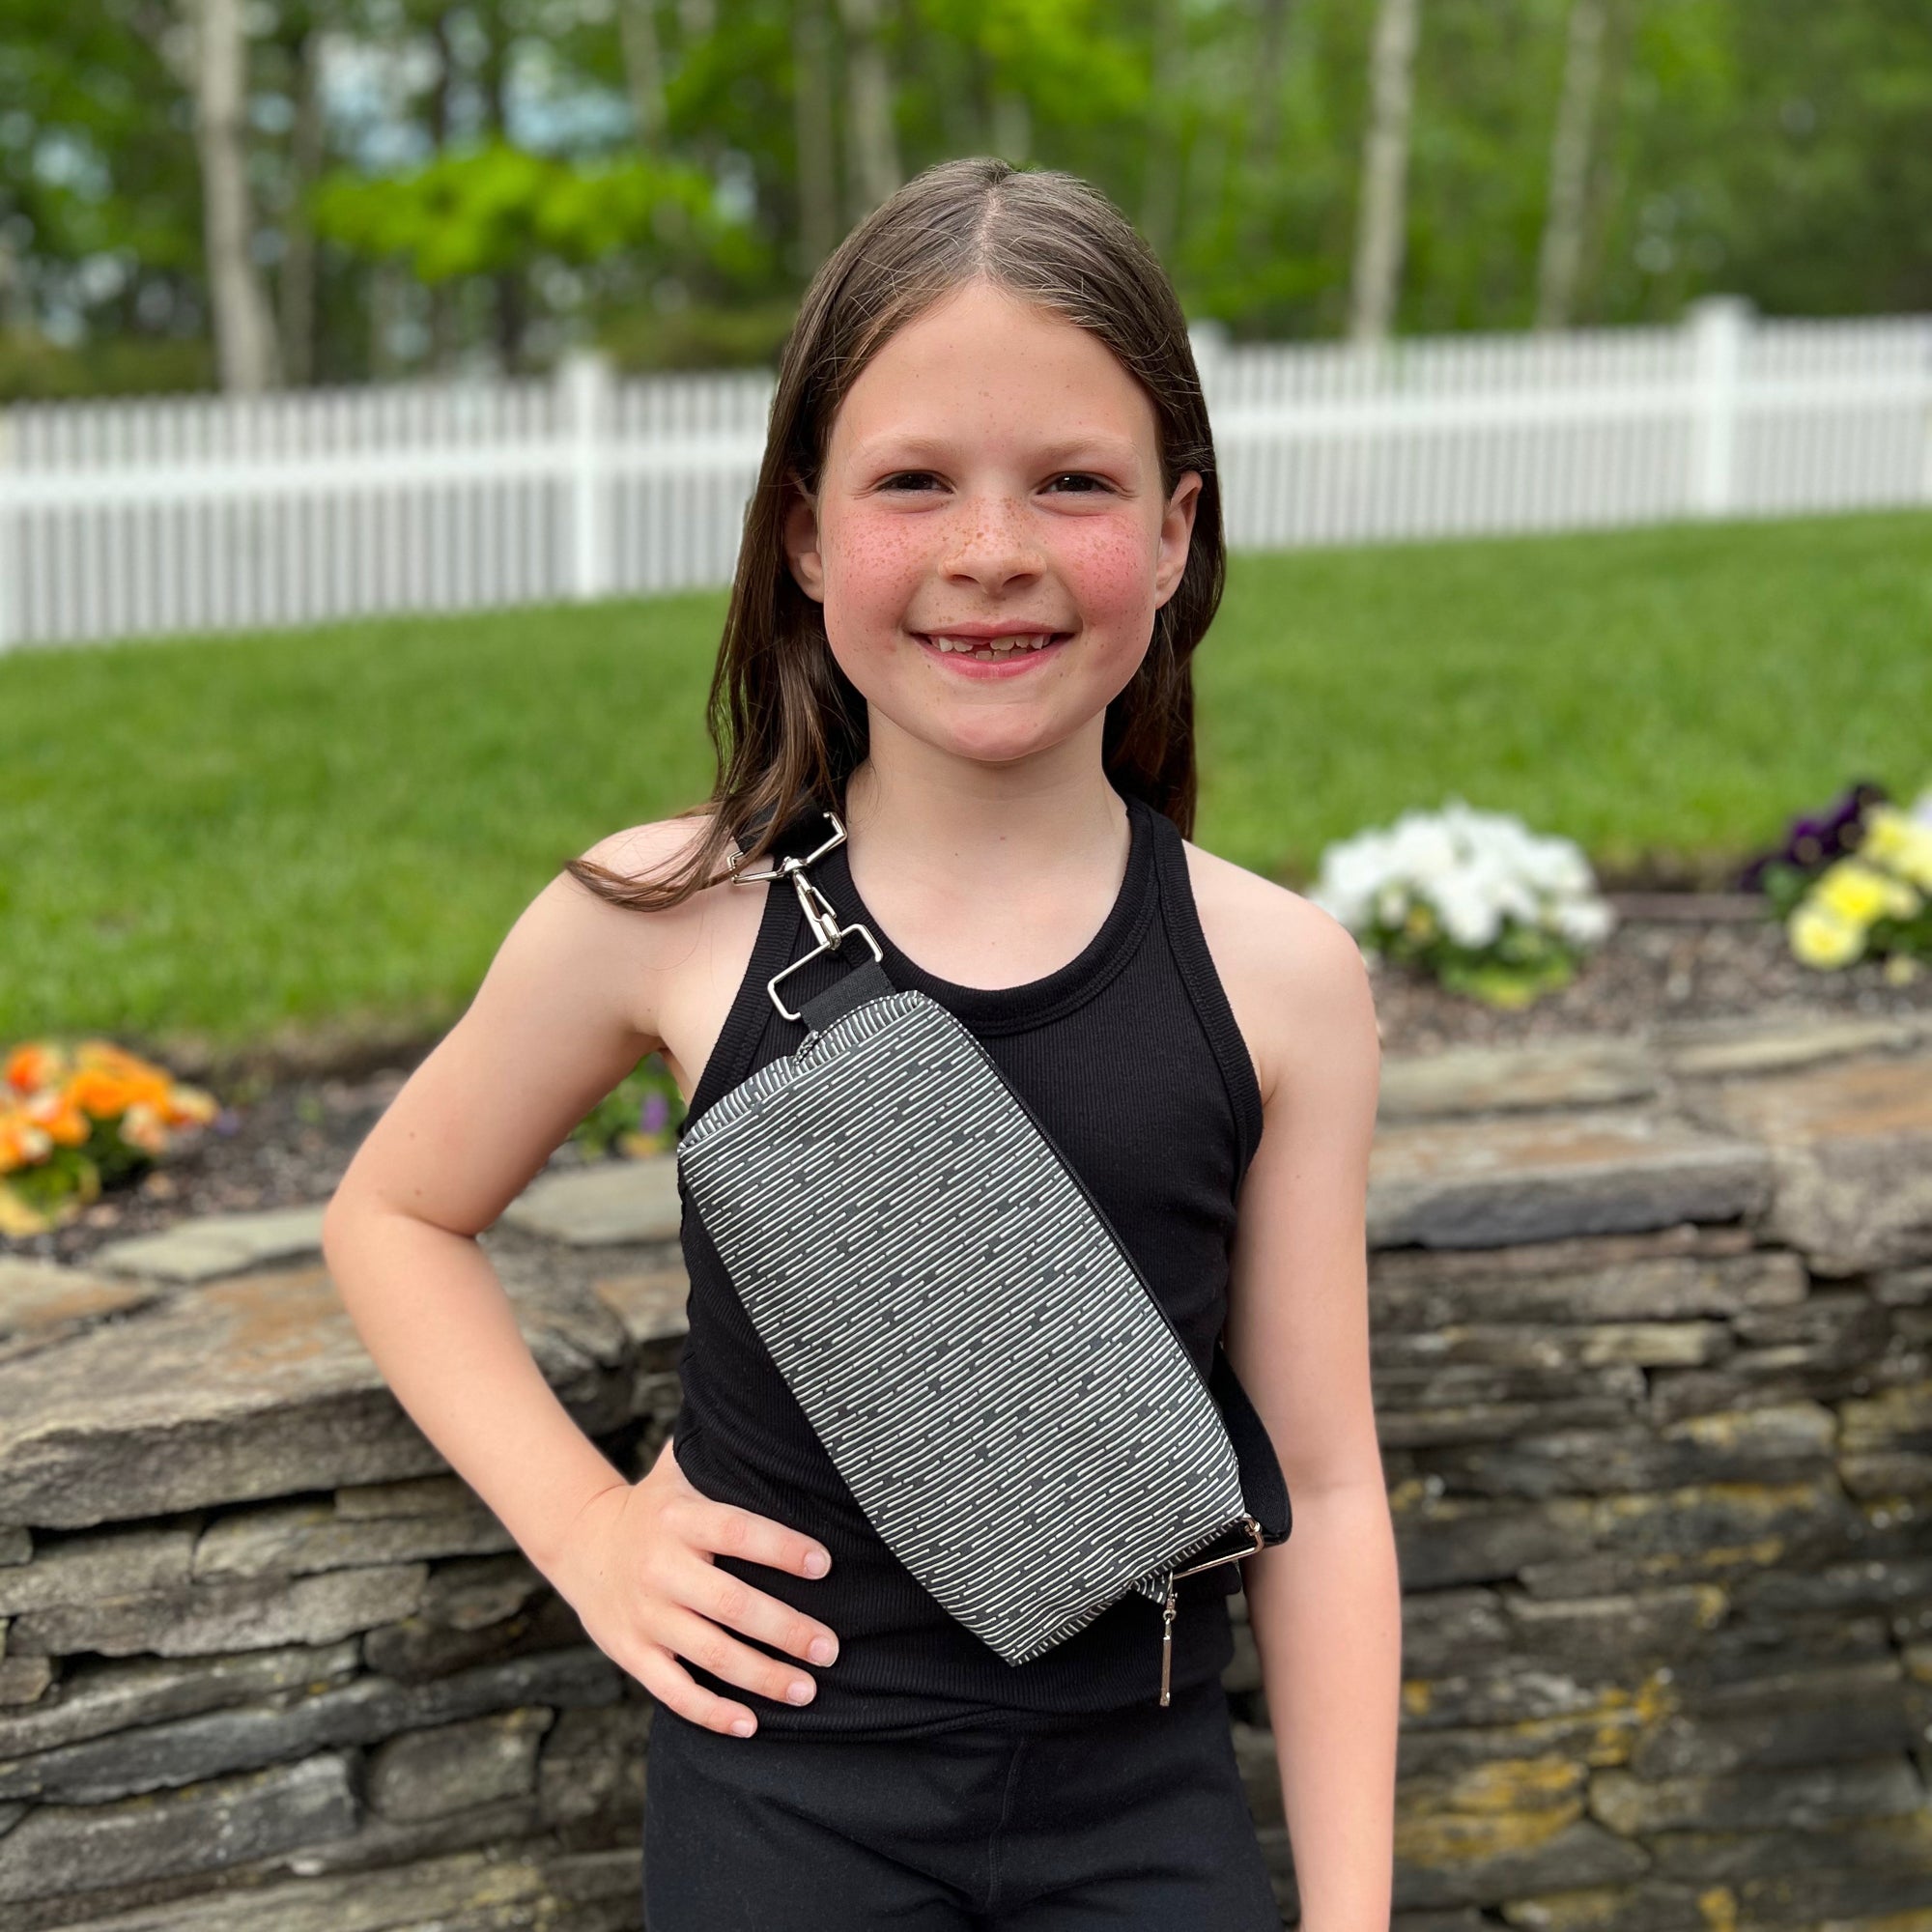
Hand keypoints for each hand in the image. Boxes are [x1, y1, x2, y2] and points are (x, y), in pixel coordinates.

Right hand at [548, 1433, 838, 1737]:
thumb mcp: (681, 1470)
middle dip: (786, 1629)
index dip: (782, 1548)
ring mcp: (645, 1615)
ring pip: (709, 1654)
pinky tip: (750, 1723)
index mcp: (680, 1519)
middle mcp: (662, 1568)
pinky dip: (711, 1712)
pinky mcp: (631, 1652)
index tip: (826, 1563)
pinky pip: (674, 1691)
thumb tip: (781, 1411)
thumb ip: (722, 1449)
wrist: (581, 1540)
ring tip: (808, 1688)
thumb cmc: (657, 1505)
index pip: (738, 1532)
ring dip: (762, 1676)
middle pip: (731, 1604)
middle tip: (831, 1648)